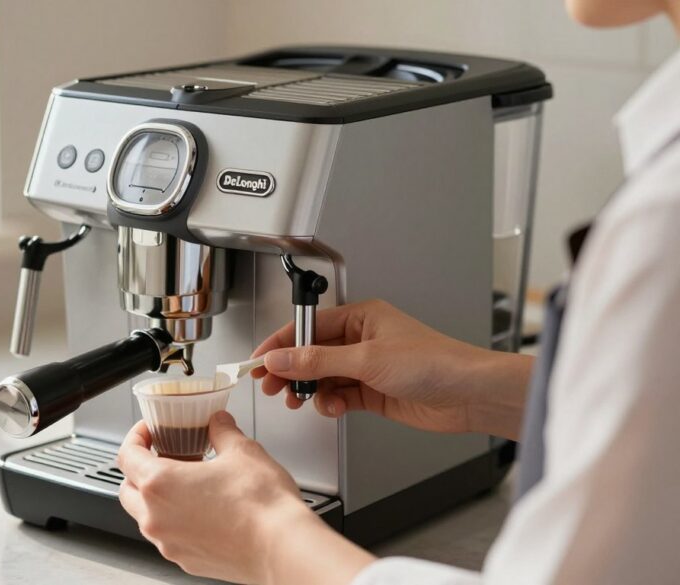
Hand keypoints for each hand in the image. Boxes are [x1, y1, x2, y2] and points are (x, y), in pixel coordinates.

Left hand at [117, 412, 373, 583]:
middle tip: (165, 455)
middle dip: (140, 470)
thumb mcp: (242, 450)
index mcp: (160, 484)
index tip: (149, 431)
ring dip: (157, 497)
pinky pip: (169, 536)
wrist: (282, 548)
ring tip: (188, 482)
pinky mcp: (185, 560)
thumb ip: (222, 431)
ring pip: (146, 516)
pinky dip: (175, 520)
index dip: (136, 437)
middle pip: (128, 489)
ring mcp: (169, 543)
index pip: (126, 455)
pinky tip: (202, 508)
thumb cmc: (261, 505)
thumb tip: (218, 422)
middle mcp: (156, 518)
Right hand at [252, 299, 531, 438]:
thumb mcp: (366, 359)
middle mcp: (362, 340)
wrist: (469, 395)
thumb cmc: (434, 363)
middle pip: (311, 353)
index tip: (259, 360)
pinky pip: (339, 396)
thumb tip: (281, 359)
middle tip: (271, 386)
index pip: (308, 327)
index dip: (280, 344)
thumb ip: (317, 361)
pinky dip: (330, 404)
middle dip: (290, 371)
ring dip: (310, 391)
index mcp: (361, 317)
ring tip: (300, 401)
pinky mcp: (373, 393)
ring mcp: (367, 368)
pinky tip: (332, 408)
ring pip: (323, 378)